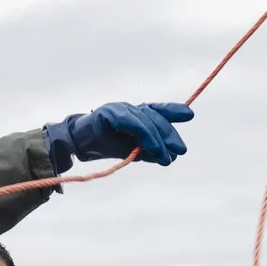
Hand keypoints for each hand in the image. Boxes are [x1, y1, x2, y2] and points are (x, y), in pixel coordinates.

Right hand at [44, 101, 192, 170]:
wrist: (77, 145)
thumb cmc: (103, 145)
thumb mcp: (130, 150)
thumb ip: (148, 150)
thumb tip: (168, 156)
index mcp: (134, 114)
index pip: (156, 110)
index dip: (172, 111)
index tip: (189, 115)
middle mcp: (129, 108)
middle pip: (155, 117)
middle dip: (169, 134)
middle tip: (180, 150)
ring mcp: (120, 108)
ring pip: (146, 121)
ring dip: (159, 140)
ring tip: (167, 157)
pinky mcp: (110, 113)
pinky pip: (133, 123)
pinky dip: (145, 136)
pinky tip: (154, 148)